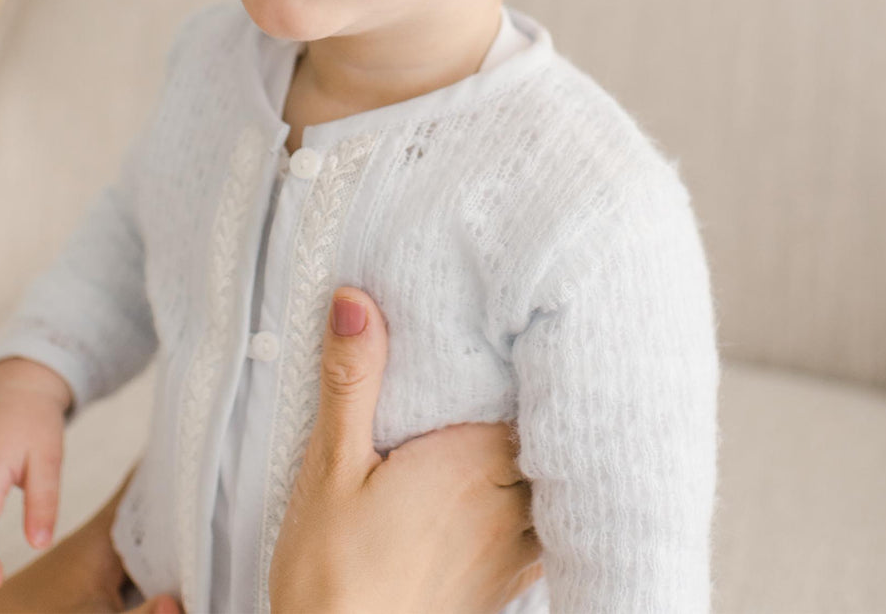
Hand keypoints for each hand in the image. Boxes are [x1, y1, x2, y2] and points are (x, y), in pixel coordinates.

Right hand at [269, 287, 543, 613]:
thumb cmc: (333, 579)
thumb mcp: (330, 469)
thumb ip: (353, 382)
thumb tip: (357, 301)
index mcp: (471, 461)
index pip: (529, 392)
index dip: (532, 356)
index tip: (526, 322)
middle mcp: (507, 503)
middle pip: (547, 433)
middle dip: (542, 396)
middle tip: (534, 350)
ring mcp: (513, 549)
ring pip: (555, 480)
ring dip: (550, 448)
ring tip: (539, 411)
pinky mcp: (507, 584)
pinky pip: (549, 529)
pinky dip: (548, 500)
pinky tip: (524, 490)